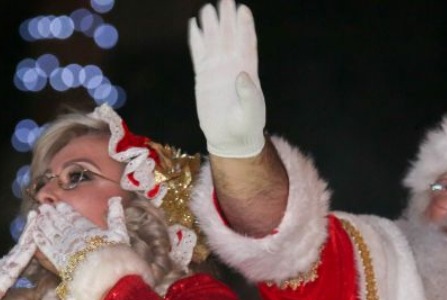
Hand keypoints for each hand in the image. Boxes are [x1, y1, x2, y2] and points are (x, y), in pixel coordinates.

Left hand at [29, 198, 129, 274]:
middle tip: (44, 208)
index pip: (73, 216)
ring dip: (43, 222)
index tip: (59, 205)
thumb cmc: (116, 257)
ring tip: (37, 215)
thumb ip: (116, 216)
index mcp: (88, 228)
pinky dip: (39, 238)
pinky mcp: (56, 259)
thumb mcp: (120, 234)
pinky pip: (44, 246)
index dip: (65, 210)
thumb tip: (116, 199)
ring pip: (50, 231)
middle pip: (59, 222)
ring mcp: (64, 247)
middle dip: (50, 214)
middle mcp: (74, 235)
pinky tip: (34, 232)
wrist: (106, 278)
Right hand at [189, 0, 265, 157]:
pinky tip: (195, 25)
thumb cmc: (245, 127)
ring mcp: (217, 69)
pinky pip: (199, 53)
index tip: (242, 9)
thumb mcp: (251, 114)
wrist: (230, 139)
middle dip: (227, 18)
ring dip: (211, 24)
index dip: (245, 26)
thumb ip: (249, 95)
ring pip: (213, 41)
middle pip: (230, 36)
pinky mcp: (203, 76)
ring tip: (208, 8)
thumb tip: (242, 75)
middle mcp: (232, 65)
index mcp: (248, 70)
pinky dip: (197, 39)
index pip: (247, 43)